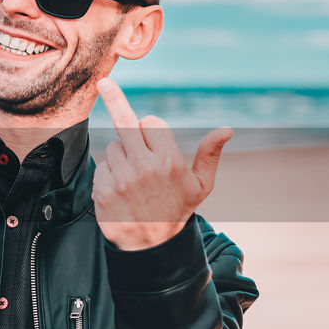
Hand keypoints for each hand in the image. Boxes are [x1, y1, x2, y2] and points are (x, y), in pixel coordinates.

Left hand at [92, 77, 231, 250]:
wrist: (151, 247)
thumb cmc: (177, 211)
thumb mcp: (201, 186)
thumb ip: (210, 155)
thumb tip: (226, 130)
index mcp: (170, 161)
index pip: (152, 123)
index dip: (151, 128)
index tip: (151, 134)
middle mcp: (144, 167)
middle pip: (125, 122)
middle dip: (114, 99)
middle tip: (104, 82)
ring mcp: (121, 178)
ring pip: (114, 146)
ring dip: (121, 154)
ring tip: (133, 177)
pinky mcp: (102, 188)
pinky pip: (102, 165)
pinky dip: (109, 172)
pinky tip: (120, 188)